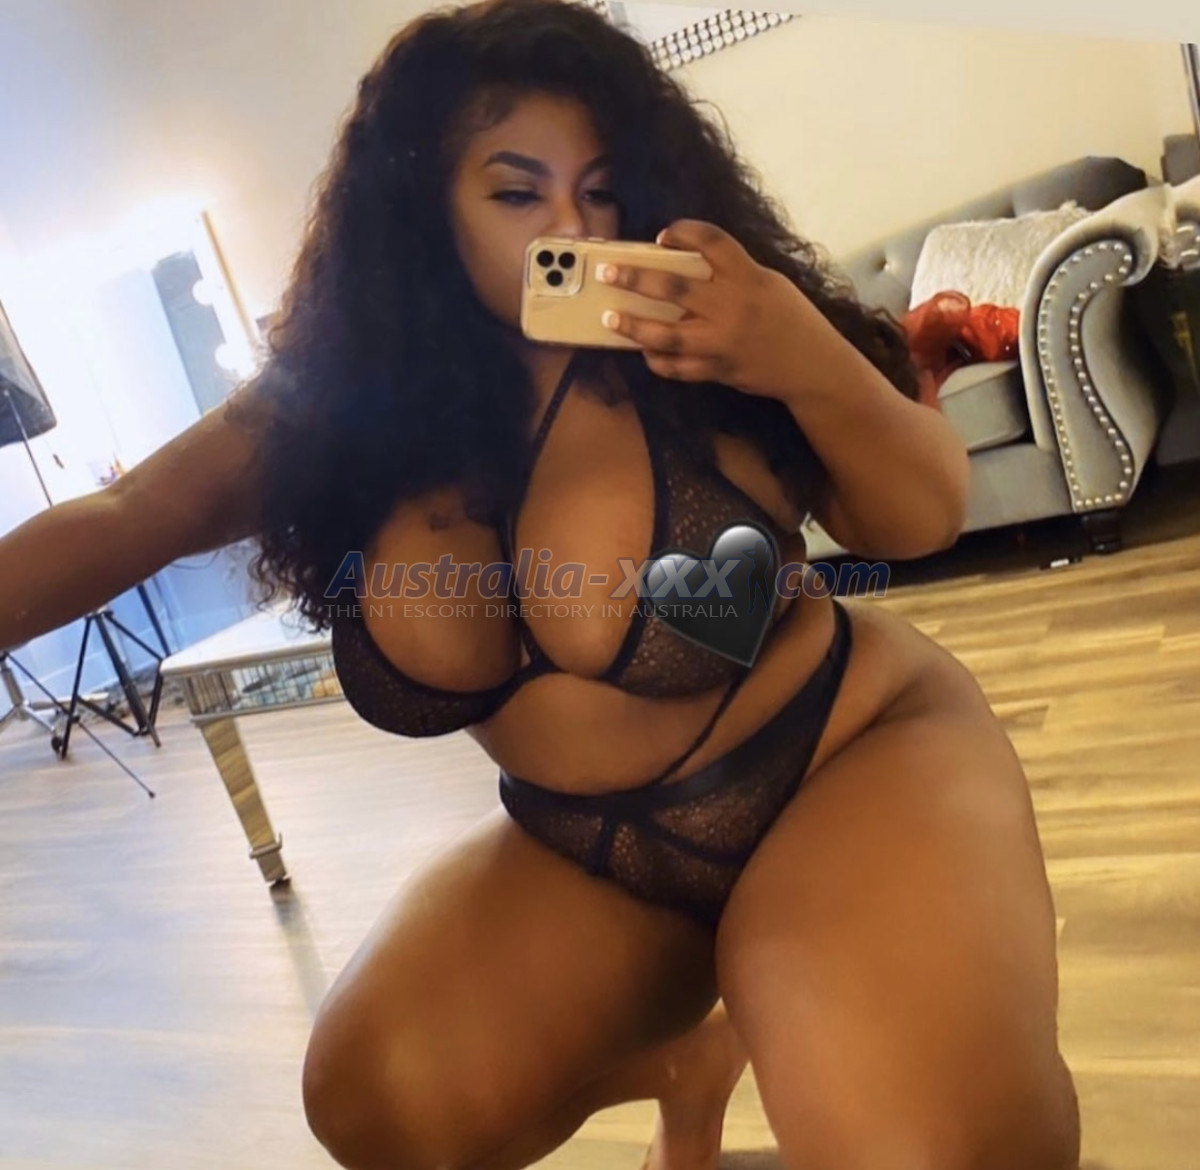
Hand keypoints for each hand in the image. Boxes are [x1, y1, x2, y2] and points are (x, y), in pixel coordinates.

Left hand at [598, 219, 813, 399]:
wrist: (813, 366)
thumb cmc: (792, 320)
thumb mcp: (769, 284)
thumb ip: (734, 275)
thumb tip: (688, 269)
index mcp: (749, 277)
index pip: (711, 241)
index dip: (683, 231)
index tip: (662, 234)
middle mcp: (732, 307)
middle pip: (673, 289)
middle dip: (635, 279)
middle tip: (607, 272)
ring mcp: (722, 342)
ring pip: (667, 335)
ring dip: (633, 326)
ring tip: (610, 318)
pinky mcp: (718, 370)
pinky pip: (678, 368)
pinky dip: (658, 360)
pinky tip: (644, 351)